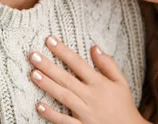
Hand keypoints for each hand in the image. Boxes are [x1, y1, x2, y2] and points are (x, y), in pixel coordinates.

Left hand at [28, 37, 148, 123]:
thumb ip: (108, 64)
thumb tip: (94, 47)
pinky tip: (39, 106)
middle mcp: (91, 96)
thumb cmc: (124, 105)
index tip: (49, 40)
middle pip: (66, 78)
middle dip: (49, 66)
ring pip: (63, 96)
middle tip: (33, 55)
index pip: (78, 63)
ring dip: (47, 85)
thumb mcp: (121, 82)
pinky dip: (52, 114)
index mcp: (100, 83)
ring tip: (33, 74)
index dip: (63, 51)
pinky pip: (64, 121)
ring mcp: (85, 112)